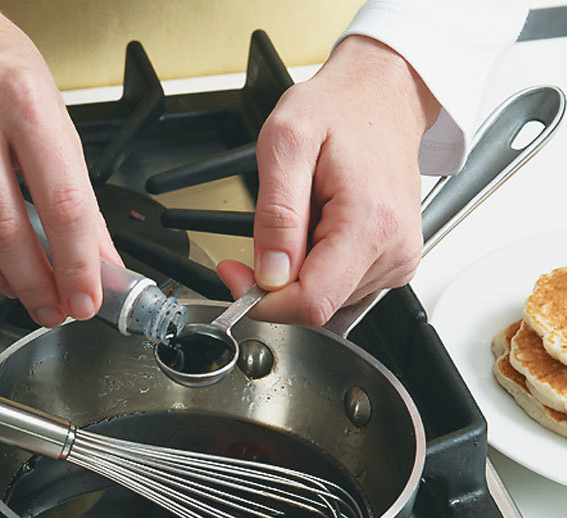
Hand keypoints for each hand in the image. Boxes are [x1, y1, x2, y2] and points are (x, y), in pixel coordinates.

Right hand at [0, 0, 120, 326]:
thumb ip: (81, 196)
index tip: (87, 299)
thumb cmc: (8, 77)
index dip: (77, 264)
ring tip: (30, 294)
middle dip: (37, 285)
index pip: (64, 205)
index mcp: (27, 106)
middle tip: (57, 311)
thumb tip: (103, 259)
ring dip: (4, 281)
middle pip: (7, 229)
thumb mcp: (58, 125)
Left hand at [217, 36, 439, 324]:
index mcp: (370, 224)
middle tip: (270, 232)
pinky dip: (320, 267)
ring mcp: (398, 260)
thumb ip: (275, 214)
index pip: (312, 302)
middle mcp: (393, 251)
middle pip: (317, 303)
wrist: (383, 96)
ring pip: (328, 299)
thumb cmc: (341, 110)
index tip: (238, 274)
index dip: (264, 300)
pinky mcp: (395, 262)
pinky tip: (323, 228)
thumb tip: (270, 275)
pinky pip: (343, 287)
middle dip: (280, 281)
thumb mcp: (286, 143)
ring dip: (301, 270)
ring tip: (308, 216)